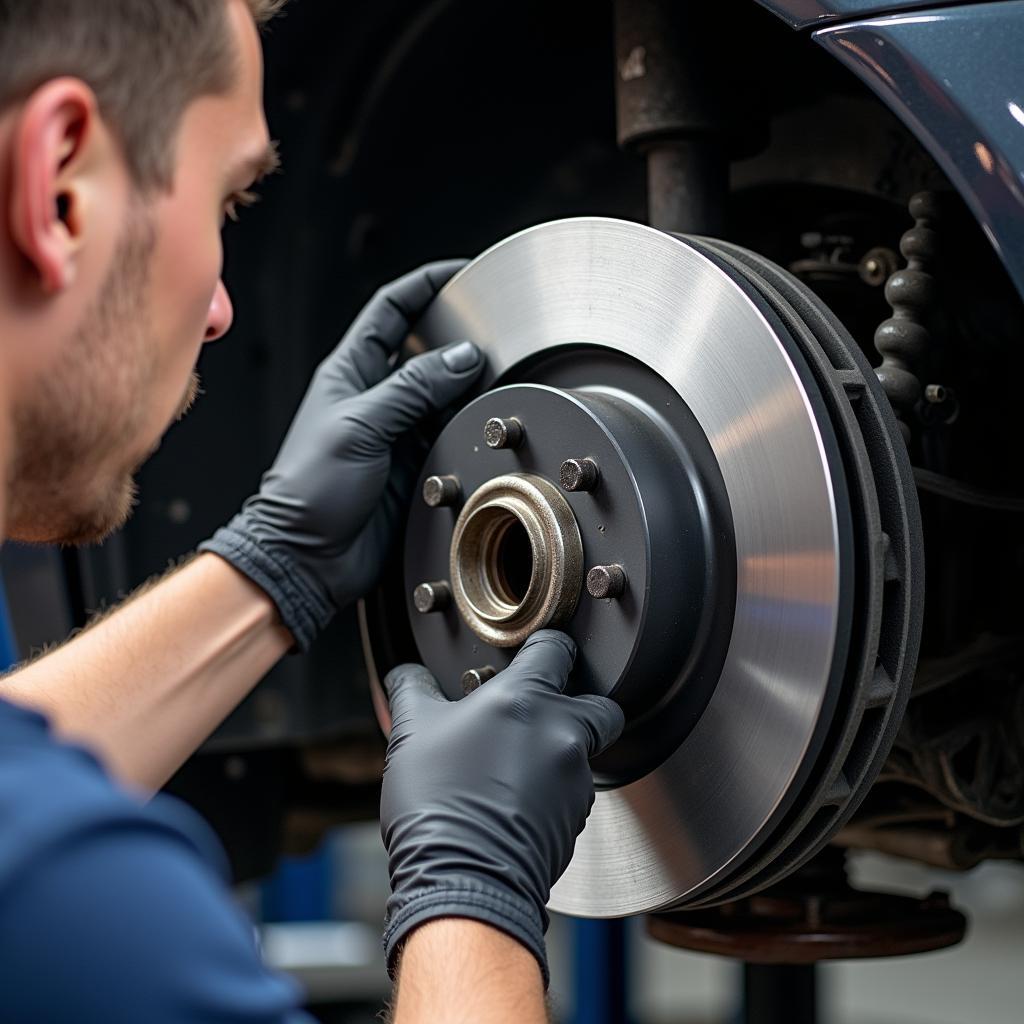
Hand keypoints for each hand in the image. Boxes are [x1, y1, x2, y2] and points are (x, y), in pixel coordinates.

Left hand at [200, 261, 484, 648]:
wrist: (309, 555)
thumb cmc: (309, 490)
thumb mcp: (361, 425)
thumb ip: (412, 388)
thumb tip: (461, 356)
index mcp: (350, 372)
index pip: (391, 310)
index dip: (424, 285)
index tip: (461, 273)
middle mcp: (376, 397)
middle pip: (425, 349)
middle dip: (458, 335)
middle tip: (494, 330)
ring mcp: (397, 430)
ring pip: (444, 392)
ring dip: (469, 383)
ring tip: (497, 374)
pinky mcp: (416, 463)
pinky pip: (450, 432)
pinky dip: (469, 422)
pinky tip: (485, 418)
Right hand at [379, 630, 624, 985]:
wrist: (462, 879)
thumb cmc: (439, 804)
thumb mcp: (411, 732)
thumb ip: (413, 690)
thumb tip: (405, 673)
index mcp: (524, 700)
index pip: (556, 648)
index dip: (547, 646)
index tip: (536, 651)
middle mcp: (560, 733)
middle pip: (599, 704)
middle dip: (580, 704)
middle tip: (544, 712)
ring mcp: (573, 779)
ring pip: (585, 752)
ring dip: (559, 752)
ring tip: (515, 765)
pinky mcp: (576, 819)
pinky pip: (574, 793)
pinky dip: (553, 792)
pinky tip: (517, 801)